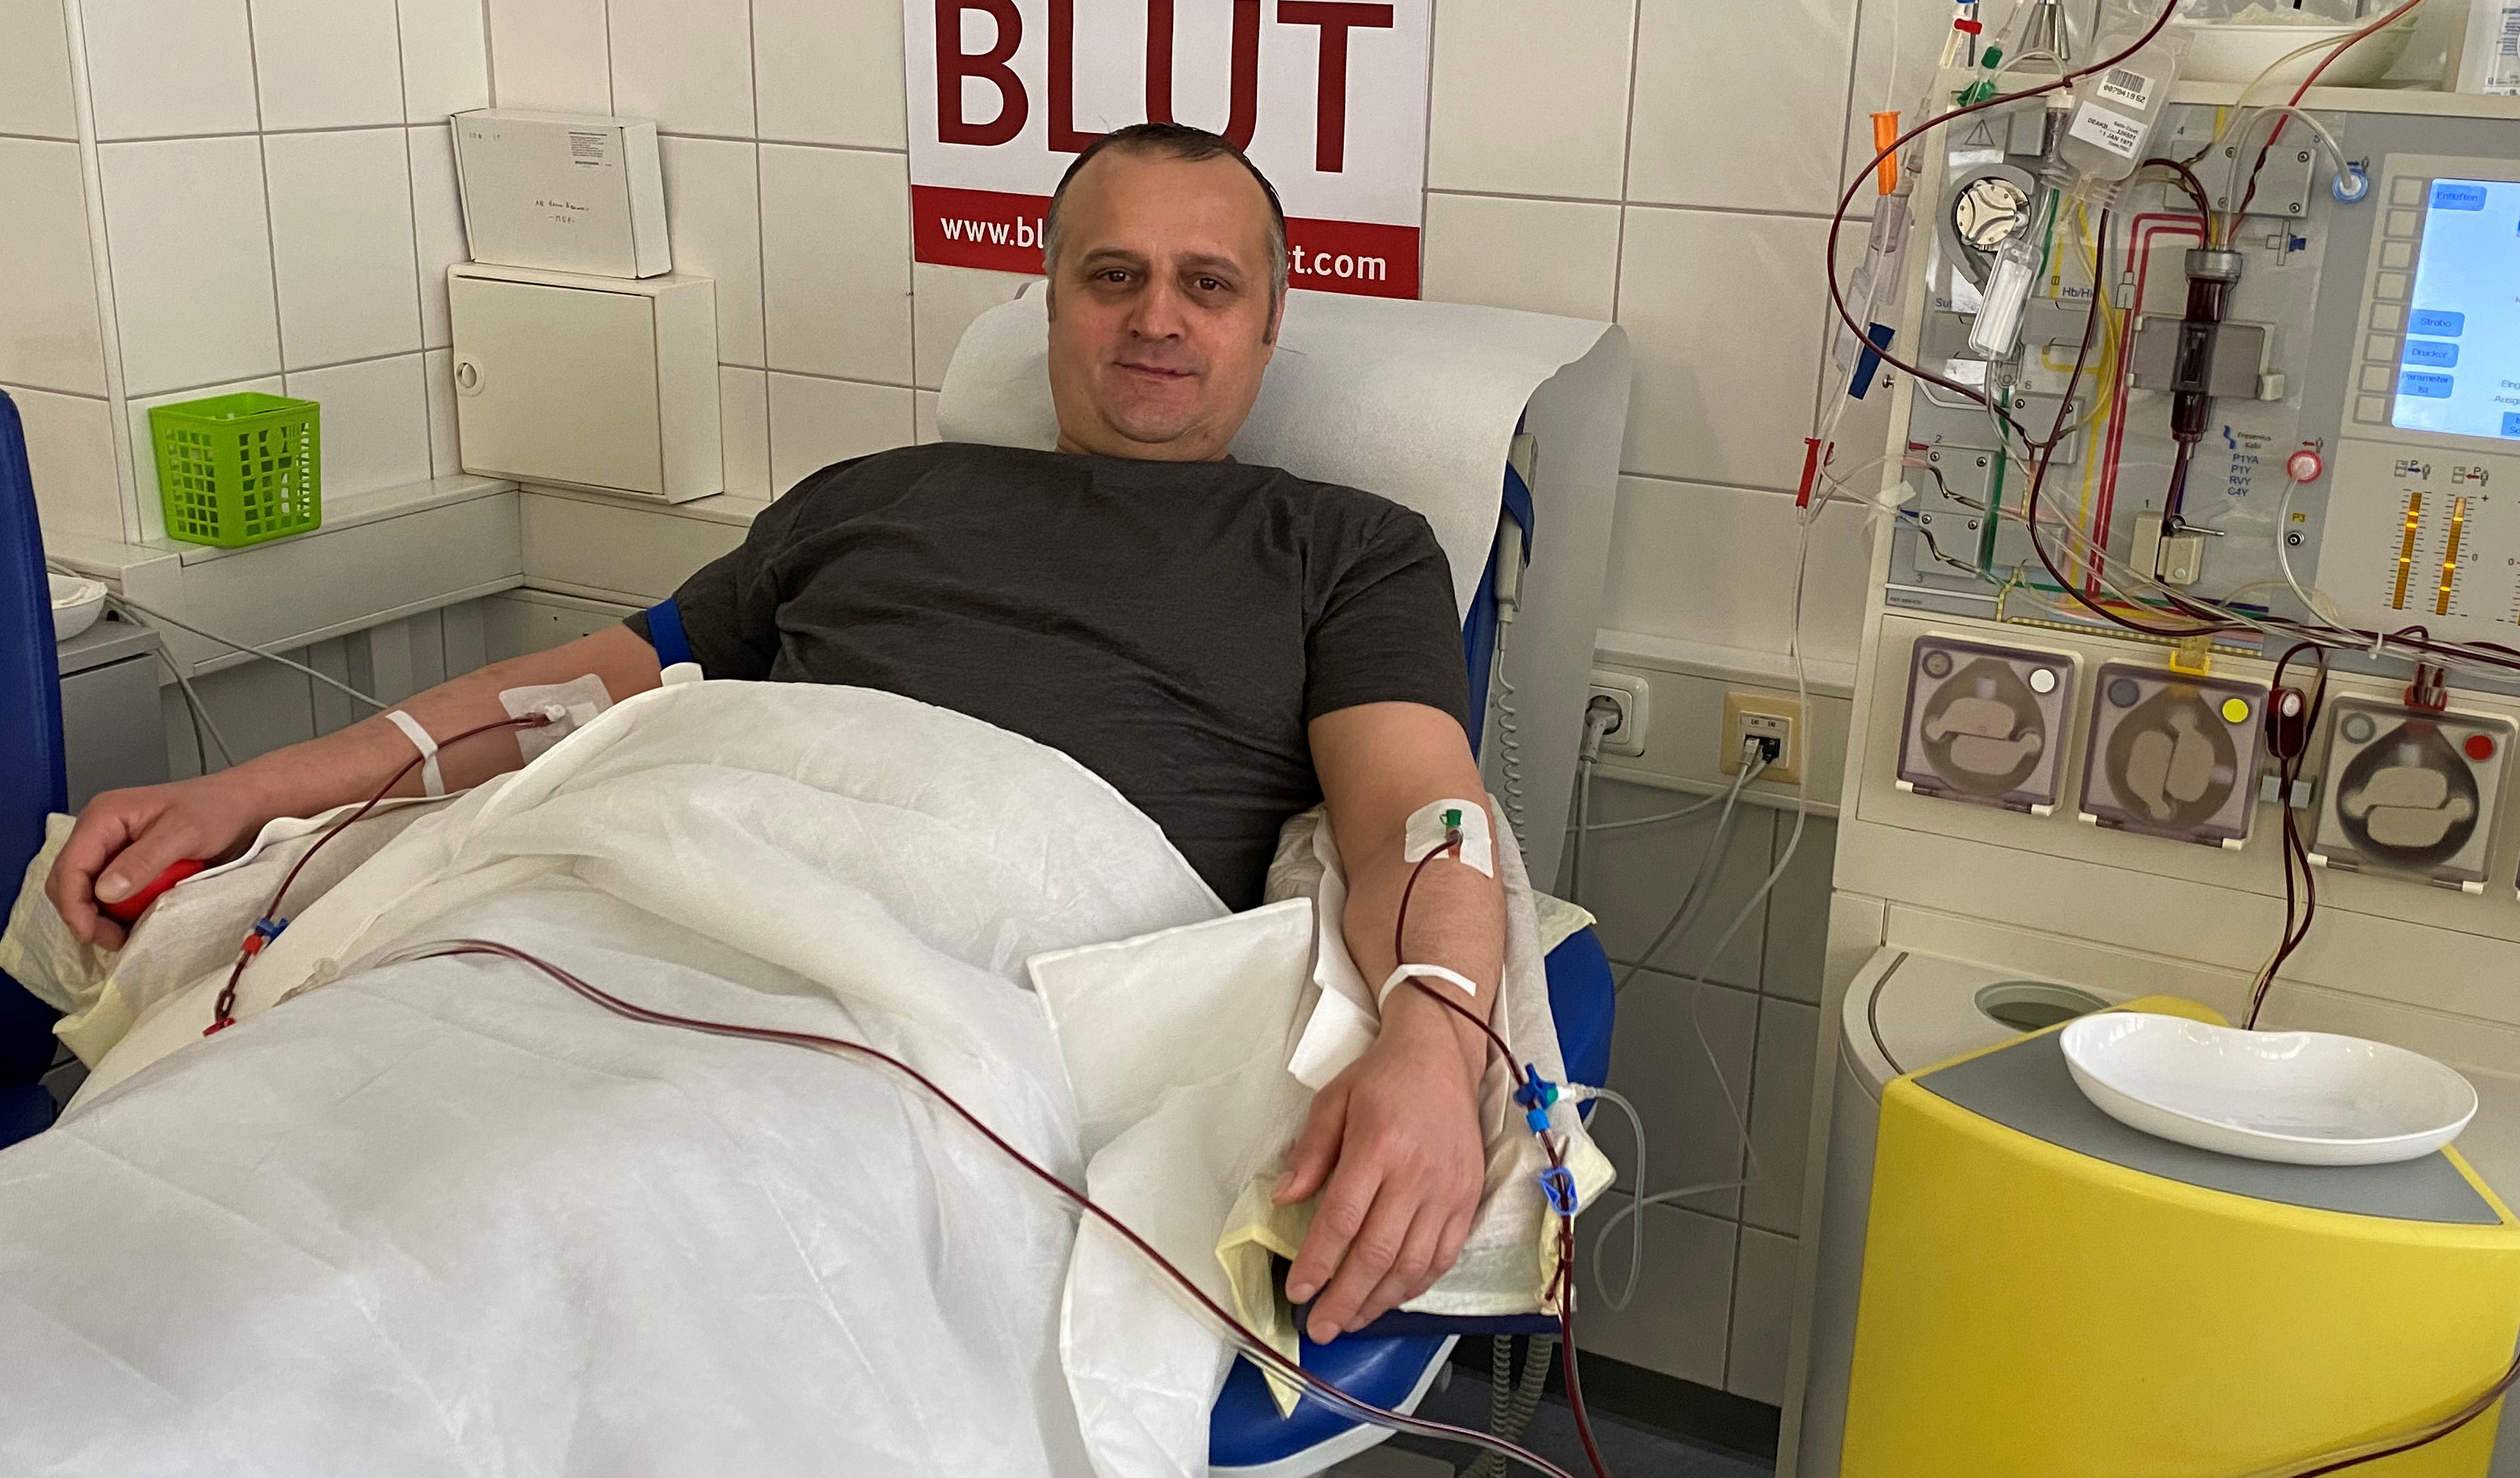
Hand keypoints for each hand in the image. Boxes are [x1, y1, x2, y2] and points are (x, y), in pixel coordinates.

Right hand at [45, 777, 267, 949]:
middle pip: (68, 880)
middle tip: (113, 940)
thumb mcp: (183, 834)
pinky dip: (115, 910)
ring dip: (99, 916)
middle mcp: (99, 830)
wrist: (242, 805)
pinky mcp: (125, 861)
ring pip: (85, 890)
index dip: (74, 905)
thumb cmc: (216, 810)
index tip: (91, 934)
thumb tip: (104, 893)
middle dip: (83, 914)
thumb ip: (143, 861)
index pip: (70, 866)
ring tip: (125, 935)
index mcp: (104, 816)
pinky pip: (108, 891)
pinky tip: (134, 922)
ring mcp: (111, 847)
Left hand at [1273, 1003, 1486, 1342]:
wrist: (1441, 1058)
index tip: (1298, 1291)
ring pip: (1413, 1263)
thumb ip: (1309, 1153)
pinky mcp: (1468, 1200)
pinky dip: (1416, 1285)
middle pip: (1377, 1252)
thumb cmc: (1381, 1079)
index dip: (1318, 1263)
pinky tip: (1390, 1298)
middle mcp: (1416, 1175)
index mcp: (1378, 1146)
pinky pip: (1443, 1257)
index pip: (1342, 1220)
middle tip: (1320, 1327)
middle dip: (1345, 1297)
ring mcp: (1448, 1191)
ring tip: (1350, 1321)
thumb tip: (1283, 1200)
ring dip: (1378, 1300)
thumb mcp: (1333, 1101)